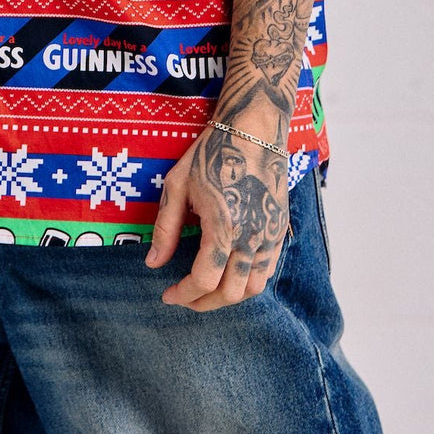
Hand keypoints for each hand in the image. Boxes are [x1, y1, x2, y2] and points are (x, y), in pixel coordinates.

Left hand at [145, 119, 289, 308]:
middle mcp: (251, 237)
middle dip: (203, 303)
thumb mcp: (178, 186)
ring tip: (206, 291)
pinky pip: (267, 272)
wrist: (254, 130)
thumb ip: (166, 228)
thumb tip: (153, 264)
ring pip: (253, 288)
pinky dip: (247, 283)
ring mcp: (270, 236)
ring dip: (228, 297)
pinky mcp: (280, 230)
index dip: (183, 295)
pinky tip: (229, 275)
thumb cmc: (211, 153)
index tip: (168, 296)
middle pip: (230, 293)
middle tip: (184, 297)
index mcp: (223, 227)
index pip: (204, 280)